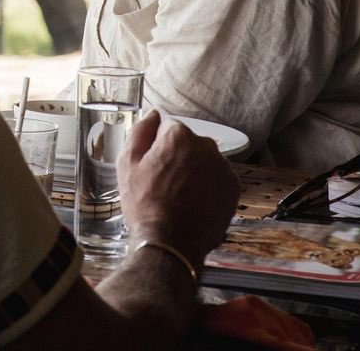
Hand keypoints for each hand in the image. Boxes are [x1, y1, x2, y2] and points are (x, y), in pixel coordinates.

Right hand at [118, 110, 238, 266]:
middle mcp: (206, 146)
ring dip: (193, 170)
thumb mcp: (127, 163)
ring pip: (203, 160)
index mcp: (179, 135)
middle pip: (187, 143)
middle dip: (176, 156)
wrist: (171, 245)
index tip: (151, 164)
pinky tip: (193, 202)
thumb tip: (153, 115)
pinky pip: (216, 178)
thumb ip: (140, 131)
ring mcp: (222, 168)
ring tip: (178, 195)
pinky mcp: (233, 188)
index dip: (156, 145)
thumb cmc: (145, 204)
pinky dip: (207, 186)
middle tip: (162, 182)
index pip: (167, 126)